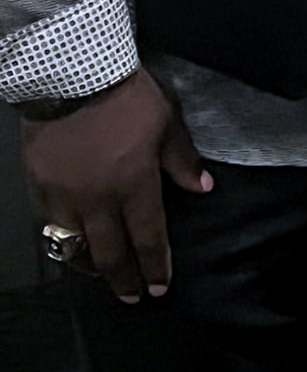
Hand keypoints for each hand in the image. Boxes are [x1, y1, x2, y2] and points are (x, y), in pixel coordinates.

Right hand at [21, 67, 211, 301]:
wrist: (71, 74)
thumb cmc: (127, 96)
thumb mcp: (166, 122)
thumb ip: (182, 160)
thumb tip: (202, 188)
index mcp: (134, 185)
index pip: (148, 237)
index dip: (155, 266)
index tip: (160, 288)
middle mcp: (98, 200)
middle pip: (110, 253)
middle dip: (125, 279)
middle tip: (133, 297)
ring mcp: (64, 195)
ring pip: (75, 246)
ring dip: (91, 266)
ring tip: (102, 275)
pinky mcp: (38, 185)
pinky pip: (50, 223)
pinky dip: (63, 239)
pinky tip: (70, 243)